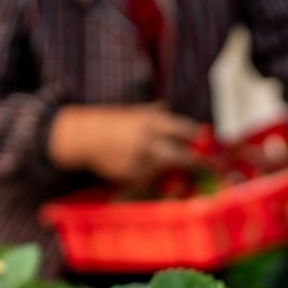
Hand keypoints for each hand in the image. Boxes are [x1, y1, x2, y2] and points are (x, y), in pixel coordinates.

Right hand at [48, 103, 200, 182]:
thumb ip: (154, 113)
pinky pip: (146, 179)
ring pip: (163, 169)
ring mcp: (139, 159)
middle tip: (203, 166)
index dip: (197, 136)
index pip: (184, 129)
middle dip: (193, 162)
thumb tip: (169, 108)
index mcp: (151, 121)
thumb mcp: (133, 112)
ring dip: (165, 169)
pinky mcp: (130, 174)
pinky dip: (146, 176)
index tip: (204, 141)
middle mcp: (148, 140)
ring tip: (156, 163)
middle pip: (180, 156)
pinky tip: (136, 167)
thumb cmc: (110, 122)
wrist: (84, 136)